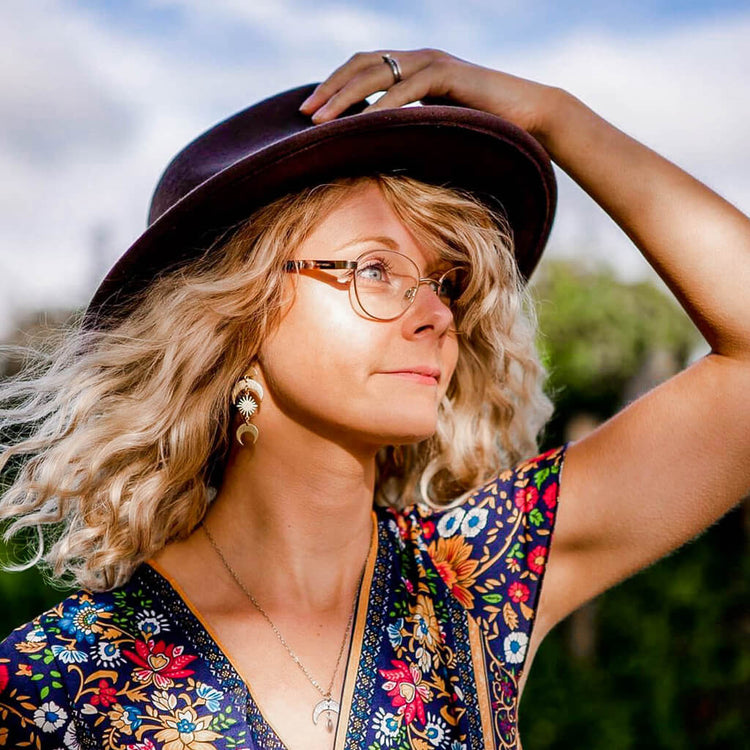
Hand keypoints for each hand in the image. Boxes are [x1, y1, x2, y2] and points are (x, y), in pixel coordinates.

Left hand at [299, 48, 558, 138]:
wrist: (529, 116)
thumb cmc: (482, 126)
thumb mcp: (435, 123)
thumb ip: (408, 124)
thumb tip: (378, 148)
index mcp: (411, 67)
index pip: (362, 67)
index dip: (332, 86)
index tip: (307, 112)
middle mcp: (418, 58)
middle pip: (362, 65)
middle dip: (329, 89)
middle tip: (304, 114)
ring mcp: (433, 63)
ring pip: (378, 73)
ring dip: (346, 97)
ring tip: (321, 121)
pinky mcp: (450, 75)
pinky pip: (409, 88)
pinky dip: (384, 106)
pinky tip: (363, 123)